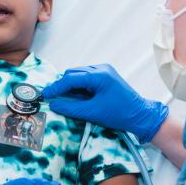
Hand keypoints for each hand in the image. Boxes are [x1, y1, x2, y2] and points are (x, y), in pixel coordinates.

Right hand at [42, 64, 168, 142]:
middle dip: (61, 85)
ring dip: (69, 85)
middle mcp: (101, 69)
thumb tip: (54, 104)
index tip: (45, 95)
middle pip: (73, 73)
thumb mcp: (92, 112)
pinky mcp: (106, 76)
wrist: (140, 115)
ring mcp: (104, 71)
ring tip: (62, 99)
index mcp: (99, 75)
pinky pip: (86, 78)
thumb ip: (71, 108)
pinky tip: (75, 97)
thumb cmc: (119, 114)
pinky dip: (78, 86)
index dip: (56, 87)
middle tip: (51, 98)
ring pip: (79, 74)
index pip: (71, 78)